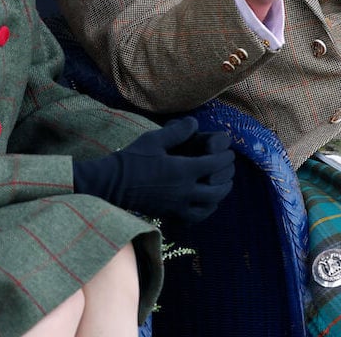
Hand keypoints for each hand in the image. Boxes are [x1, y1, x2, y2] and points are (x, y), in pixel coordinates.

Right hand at [72, 116, 235, 223]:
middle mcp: (184, 191)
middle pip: (218, 189)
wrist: (111, 184)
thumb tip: (195, 123)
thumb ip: (178, 131)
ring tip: (221, 185)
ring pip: (209, 206)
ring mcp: (177, 206)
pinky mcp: (170, 214)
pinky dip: (205, 211)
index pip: (215, 165)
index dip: (226, 157)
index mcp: (183, 171)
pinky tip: (205, 204)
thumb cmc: (132, 159)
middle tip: (228, 168)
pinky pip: (194, 218)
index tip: (229, 152)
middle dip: (227, 177)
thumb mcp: (154, 139)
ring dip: (219, 195)